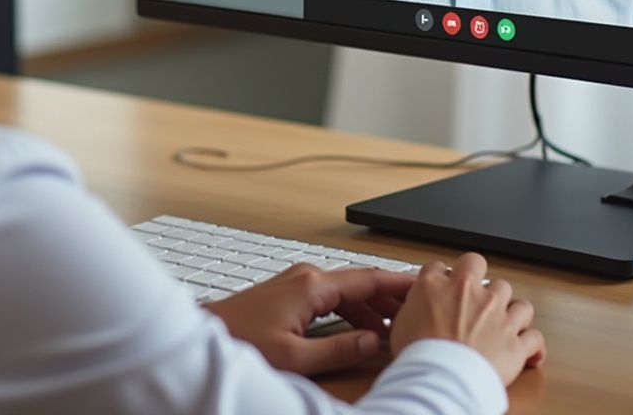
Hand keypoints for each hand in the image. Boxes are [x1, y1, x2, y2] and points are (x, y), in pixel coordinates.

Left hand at [204, 263, 414, 375]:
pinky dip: (353, 308)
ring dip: (372, 306)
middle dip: (390, 297)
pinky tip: (363, 327)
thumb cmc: (244, 340)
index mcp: (312, 286)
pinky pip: (332, 295)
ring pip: (347, 289)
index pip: (367, 279)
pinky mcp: (292, 290)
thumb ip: (338, 349)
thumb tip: (372, 343)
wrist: (209, 330)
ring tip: (397, 326)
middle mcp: (307, 276)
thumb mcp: (296, 357)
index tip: (424, 286)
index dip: (398, 284)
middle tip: (419, 312)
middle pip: (360, 282)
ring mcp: (299, 281)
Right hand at [390, 253, 545, 385]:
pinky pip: (534, 337)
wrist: (442, 377)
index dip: (441, 277)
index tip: (442, 288)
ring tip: (505, 321)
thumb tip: (416, 310)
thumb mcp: (401, 321)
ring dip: (512, 310)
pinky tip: (528, 349)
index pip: (439, 267)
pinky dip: (532, 344)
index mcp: (436, 284)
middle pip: (479, 266)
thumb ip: (413, 308)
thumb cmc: (419, 353)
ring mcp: (496, 314)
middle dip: (478, 276)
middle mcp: (469, 292)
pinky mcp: (515, 342)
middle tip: (474, 293)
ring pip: (516, 299)